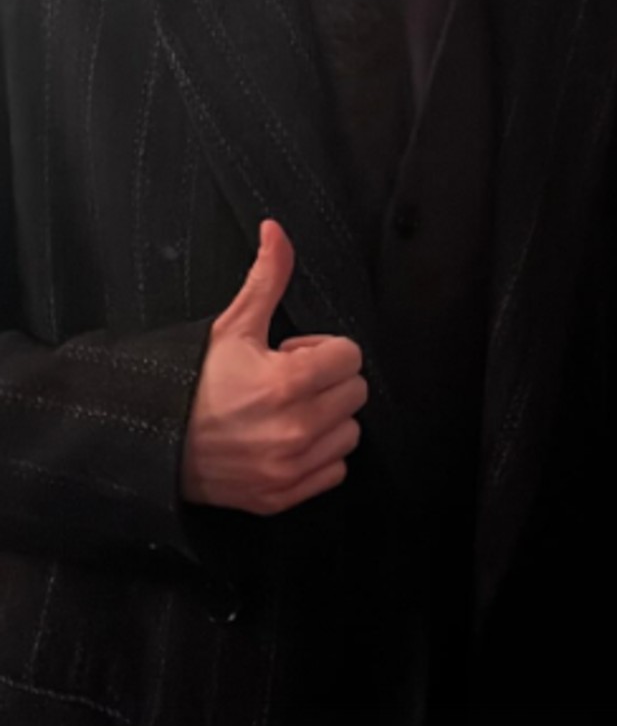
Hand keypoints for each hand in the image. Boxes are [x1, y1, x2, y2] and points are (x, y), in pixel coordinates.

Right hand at [180, 220, 366, 514]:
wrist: (153, 442)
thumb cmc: (193, 382)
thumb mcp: (232, 326)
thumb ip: (266, 278)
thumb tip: (276, 231)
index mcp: (287, 383)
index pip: (350, 357)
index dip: (323, 351)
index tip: (293, 355)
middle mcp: (295, 429)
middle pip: (354, 392)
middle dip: (327, 381)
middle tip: (287, 382)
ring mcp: (290, 467)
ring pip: (349, 432)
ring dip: (326, 419)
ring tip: (286, 412)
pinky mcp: (284, 495)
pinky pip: (335, 470)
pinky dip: (318, 455)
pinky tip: (285, 441)